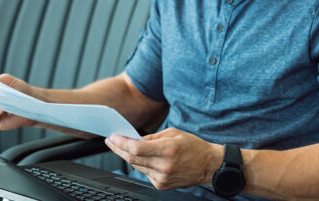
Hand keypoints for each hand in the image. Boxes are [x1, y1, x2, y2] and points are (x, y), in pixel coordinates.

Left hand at [104, 127, 222, 189]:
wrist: (208, 166)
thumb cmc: (193, 147)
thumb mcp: (173, 133)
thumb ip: (152, 137)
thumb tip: (134, 138)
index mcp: (168, 149)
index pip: (137, 148)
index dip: (122, 143)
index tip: (113, 137)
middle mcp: (164, 166)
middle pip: (133, 158)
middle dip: (119, 148)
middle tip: (111, 141)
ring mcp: (162, 178)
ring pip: (137, 166)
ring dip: (128, 156)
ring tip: (122, 146)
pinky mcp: (161, 185)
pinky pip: (145, 173)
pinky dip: (141, 164)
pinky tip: (142, 158)